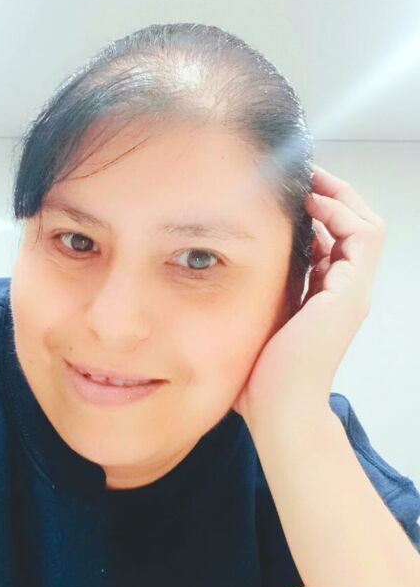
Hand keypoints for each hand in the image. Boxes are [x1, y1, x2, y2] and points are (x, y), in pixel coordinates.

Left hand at [232, 166, 385, 426]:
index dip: (316, 215)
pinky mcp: (350, 292)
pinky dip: (341, 212)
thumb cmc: (260, 381)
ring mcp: (353, 292)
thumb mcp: (254, 325)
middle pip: (355, 227)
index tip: (287, 195)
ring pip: (365, 224)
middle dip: (332, 196)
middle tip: (303, 175)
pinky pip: (362, 235)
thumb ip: (252, 297)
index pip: (333, 243)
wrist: (279, 411)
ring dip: (339, 196)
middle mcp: (346, 293)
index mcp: (326, 300)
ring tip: (309, 179)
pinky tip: (311, 203)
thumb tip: (221, 270)